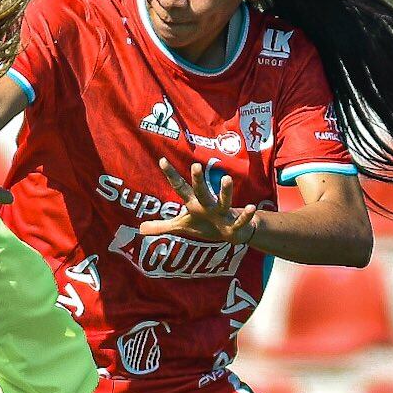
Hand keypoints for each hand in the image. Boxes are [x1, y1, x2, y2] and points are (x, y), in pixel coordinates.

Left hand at [138, 158, 257, 245]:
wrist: (230, 232)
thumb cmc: (204, 225)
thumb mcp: (181, 226)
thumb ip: (161, 226)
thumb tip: (140, 229)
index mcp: (193, 203)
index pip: (179, 187)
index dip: (171, 175)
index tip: (161, 160)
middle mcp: (207, 204)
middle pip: (201, 191)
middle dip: (198, 180)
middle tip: (195, 166)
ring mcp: (221, 213)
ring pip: (223, 201)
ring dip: (225, 191)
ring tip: (226, 178)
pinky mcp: (233, 224)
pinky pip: (240, 220)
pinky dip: (246, 216)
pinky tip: (252, 208)